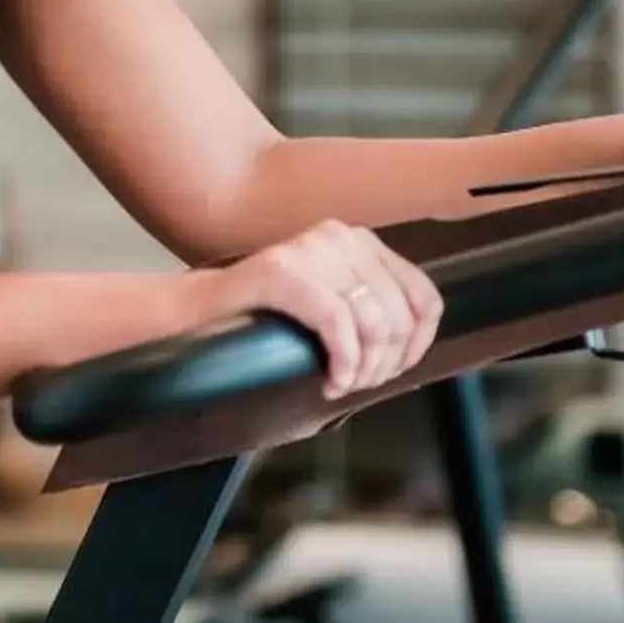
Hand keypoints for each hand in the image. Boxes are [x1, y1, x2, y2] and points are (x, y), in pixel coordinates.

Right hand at [195, 219, 443, 398]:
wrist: (199, 312)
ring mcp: (310, 249)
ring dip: (363, 368)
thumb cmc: (267, 318)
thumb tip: (411, 348)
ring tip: (341, 384)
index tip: (393, 371)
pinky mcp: (283, 270)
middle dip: (384, 364)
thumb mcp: (331, 304)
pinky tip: (331, 380)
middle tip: (357, 385)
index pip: (423, 297)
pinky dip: (343, 362)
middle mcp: (340, 237)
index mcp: (359, 242)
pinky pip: (337, 323)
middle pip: (399, 316)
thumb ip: (371, 310)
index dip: (417, 345)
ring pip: (373, 322)